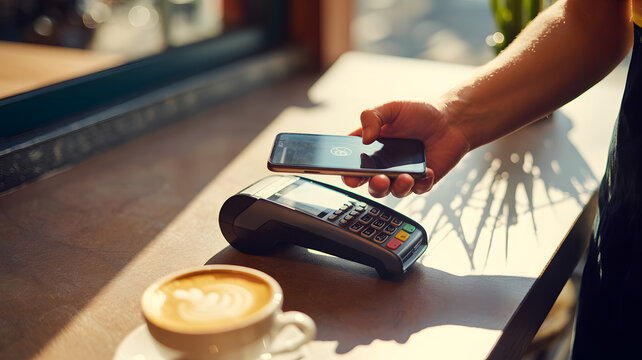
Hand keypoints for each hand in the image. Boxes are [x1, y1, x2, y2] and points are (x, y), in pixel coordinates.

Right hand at [342, 101, 469, 197]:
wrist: (451, 120)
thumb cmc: (420, 113)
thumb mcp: (392, 108)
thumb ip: (372, 117)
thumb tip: (364, 138)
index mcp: (371, 149)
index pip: (352, 164)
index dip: (346, 171)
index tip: (347, 172)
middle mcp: (384, 165)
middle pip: (370, 184)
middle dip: (373, 185)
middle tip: (378, 178)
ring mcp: (402, 175)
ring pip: (393, 192)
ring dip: (397, 187)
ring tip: (405, 177)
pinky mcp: (422, 182)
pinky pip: (419, 189)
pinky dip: (422, 183)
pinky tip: (427, 172)